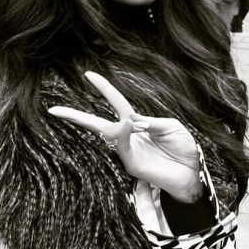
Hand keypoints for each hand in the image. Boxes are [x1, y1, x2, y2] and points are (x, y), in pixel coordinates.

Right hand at [48, 72, 202, 202]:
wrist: (193, 174)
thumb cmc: (184, 150)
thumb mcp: (172, 127)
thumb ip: (153, 121)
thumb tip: (131, 119)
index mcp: (137, 125)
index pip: (117, 104)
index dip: (104, 90)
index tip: (89, 75)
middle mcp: (129, 138)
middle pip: (98, 124)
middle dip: (76, 117)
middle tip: (54, 110)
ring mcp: (129, 152)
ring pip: (107, 135)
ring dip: (102, 123)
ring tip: (112, 115)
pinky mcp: (133, 165)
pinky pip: (122, 147)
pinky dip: (122, 134)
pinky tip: (125, 124)